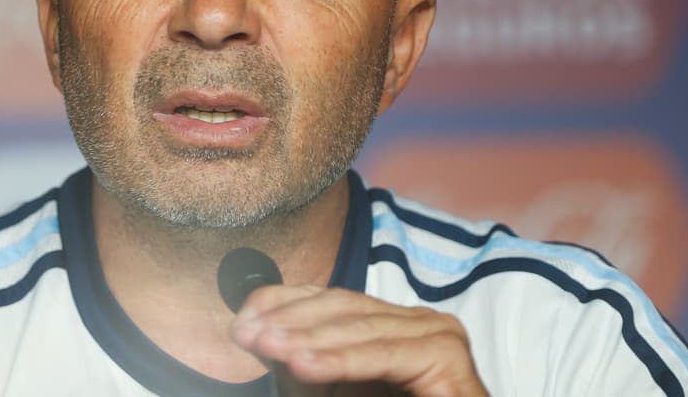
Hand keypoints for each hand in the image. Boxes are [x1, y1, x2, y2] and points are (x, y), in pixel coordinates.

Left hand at [229, 285, 488, 396]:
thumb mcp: (336, 391)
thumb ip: (304, 366)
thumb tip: (258, 339)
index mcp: (392, 323)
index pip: (331, 299)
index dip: (283, 303)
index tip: (240, 321)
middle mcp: (417, 320)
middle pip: (344, 306)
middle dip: (289, 319)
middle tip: (246, 333)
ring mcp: (437, 333)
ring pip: (360, 328)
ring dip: (307, 337)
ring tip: (267, 345)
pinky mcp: (446, 356)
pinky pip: (384, 355)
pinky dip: (340, 361)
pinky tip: (305, 364)